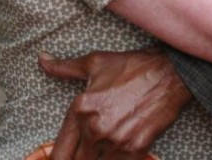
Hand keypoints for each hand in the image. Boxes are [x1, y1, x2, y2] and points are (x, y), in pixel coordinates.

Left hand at [39, 48, 191, 159]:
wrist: (169, 73)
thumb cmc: (132, 66)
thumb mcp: (95, 63)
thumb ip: (64, 68)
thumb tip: (42, 60)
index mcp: (81, 109)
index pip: (59, 152)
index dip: (58, 159)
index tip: (64, 157)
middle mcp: (95, 129)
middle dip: (78, 159)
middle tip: (84, 151)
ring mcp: (116, 142)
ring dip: (98, 158)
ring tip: (103, 146)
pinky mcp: (135, 150)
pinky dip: (116, 159)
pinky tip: (119, 149)